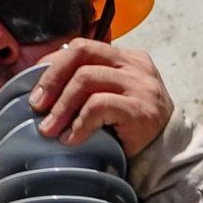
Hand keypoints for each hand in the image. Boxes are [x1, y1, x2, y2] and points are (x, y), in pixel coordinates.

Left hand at [29, 38, 174, 156]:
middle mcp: (134, 65)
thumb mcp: (110, 97)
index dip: (53, 64)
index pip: (82, 47)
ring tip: (49, 129)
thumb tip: (41, 91)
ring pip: (86, 78)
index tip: (35, 88)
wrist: (166, 155)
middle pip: (82, 53)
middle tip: (36, 106)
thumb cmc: (129, 127)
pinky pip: (99, 106)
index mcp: (125, 58)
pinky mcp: (141, 109)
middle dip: (52, 78)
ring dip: (61, 106)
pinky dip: (79, 123)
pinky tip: (71, 139)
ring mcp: (140, 85)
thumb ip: (87, 86)